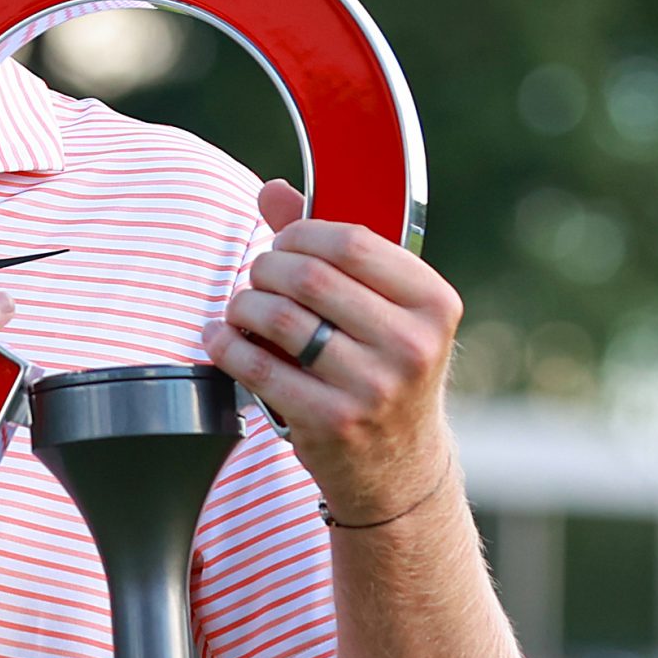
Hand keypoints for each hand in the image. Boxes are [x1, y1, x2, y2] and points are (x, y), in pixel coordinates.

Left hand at [205, 179, 461, 524]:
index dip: (301, 233)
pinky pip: (258, 366)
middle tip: (258, 278)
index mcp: (434, 304)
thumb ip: (331, 248)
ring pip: (279, 317)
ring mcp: (374, 387)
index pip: (351, 240)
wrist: (400, 467)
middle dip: (266, 268)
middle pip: (309, 275)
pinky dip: (227, 345)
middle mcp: (412, 345)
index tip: (283, 244)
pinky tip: (222, 339)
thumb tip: (272, 190)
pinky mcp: (332, 422)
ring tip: (241, 310)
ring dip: (243, 305)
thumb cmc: (385, 370)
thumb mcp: (382, 309)